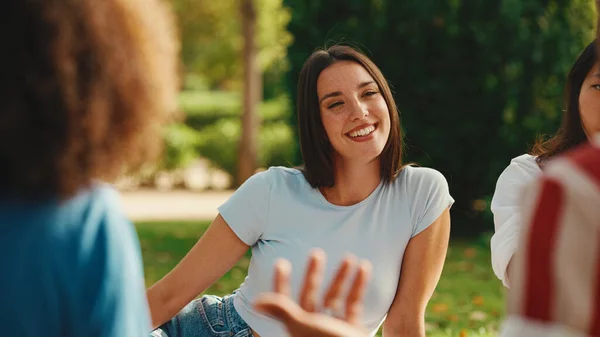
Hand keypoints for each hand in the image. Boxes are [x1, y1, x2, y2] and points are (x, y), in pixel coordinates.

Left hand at [253, 249, 370, 336]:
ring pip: (334, 298)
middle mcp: (313, 328)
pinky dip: (358, 287)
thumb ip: (283, 311)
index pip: (283, 303)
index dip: (281, 283)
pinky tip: (364, 267)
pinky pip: (353, 305)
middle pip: (310, 296)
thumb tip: (255, 300)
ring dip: (341, 277)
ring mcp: (333, 329)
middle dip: (313, 275)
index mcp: (298, 327)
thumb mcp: (305, 326)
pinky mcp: (352, 331)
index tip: (281, 263)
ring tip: (348, 257)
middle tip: (316, 253)